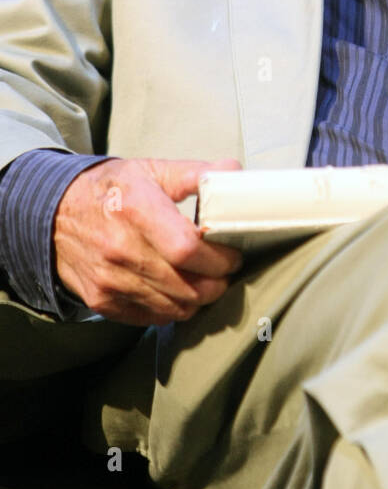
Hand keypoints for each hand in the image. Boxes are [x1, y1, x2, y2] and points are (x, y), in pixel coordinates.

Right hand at [54, 156, 244, 325]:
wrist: (52, 214)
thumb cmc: (108, 191)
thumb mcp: (149, 170)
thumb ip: (194, 173)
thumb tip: (233, 173)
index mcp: (137, 209)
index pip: (188, 248)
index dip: (219, 257)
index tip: (231, 254)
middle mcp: (121, 249)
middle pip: (187, 285)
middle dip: (217, 282)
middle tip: (224, 270)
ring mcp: (109, 279)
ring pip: (174, 307)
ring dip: (198, 298)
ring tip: (203, 279)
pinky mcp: (102, 300)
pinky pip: (151, 317)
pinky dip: (171, 309)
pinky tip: (176, 290)